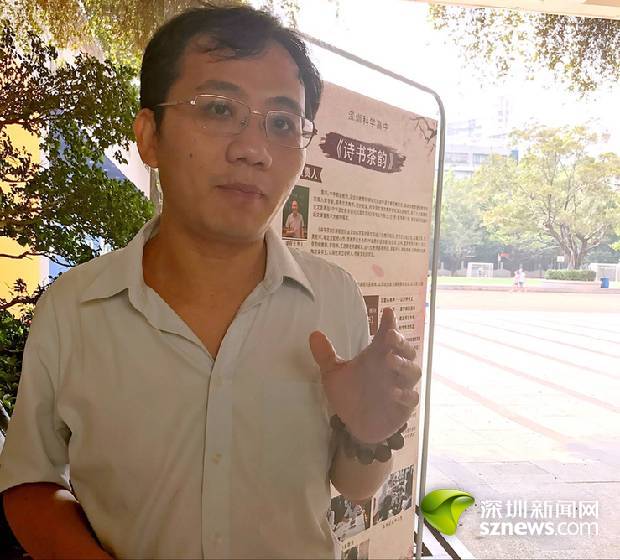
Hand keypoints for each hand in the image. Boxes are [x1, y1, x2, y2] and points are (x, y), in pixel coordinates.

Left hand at [309, 308, 420, 443]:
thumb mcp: (333, 374)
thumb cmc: (349, 394)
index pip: (387, 335)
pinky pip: (411, 398)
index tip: (388, 312)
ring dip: (403, 364)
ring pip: (412, 371)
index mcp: (377, 355)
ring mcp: (401, 386)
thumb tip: (313, 334)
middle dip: (401, 341)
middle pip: (406, 350)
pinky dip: (405, 394)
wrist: (355, 424)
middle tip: (391, 335)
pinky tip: (394, 392)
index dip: (390, 323)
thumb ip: (326, 355)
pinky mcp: (404, 406)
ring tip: (390, 361)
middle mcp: (392, 368)